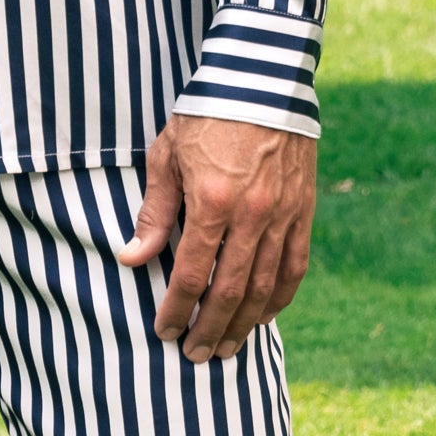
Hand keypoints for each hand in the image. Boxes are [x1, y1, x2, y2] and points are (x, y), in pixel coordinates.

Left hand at [116, 114, 317, 362]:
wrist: (263, 80)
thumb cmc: (205, 116)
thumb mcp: (166, 156)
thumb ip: (154, 211)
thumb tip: (131, 258)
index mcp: (214, 202)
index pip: (192, 273)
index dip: (177, 308)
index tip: (164, 331)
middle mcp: (253, 216)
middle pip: (232, 291)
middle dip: (210, 328)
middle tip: (195, 355)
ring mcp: (284, 216)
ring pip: (266, 287)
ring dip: (245, 323)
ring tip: (226, 347)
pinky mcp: (304, 211)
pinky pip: (294, 267)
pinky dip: (279, 297)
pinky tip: (263, 316)